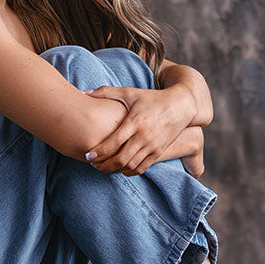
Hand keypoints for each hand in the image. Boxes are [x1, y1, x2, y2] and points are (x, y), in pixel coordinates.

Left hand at [82, 83, 198, 175]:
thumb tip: (83, 92)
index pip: (114, 143)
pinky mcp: (159, 153)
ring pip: (130, 166)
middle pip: (121, 159)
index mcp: (135, 122)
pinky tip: (119, 168)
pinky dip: (128, 171)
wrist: (181, 106)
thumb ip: (106, 92)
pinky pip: (141, 168)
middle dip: (104, 165)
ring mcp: (153, 146)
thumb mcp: (130, 93)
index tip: (88, 156)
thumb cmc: (152, 98)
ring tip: (103, 167)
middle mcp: (144, 136)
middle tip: (93, 164)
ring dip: (114, 170)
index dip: (99, 152)